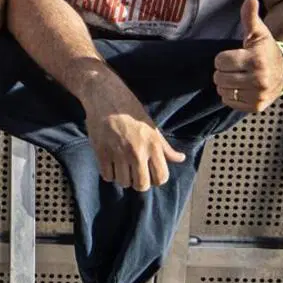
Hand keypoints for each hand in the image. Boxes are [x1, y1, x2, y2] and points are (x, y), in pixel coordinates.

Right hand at [80, 70, 184, 190]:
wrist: (106, 96)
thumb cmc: (131, 110)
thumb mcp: (152, 128)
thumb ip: (165, 148)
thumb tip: (180, 159)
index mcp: (153, 145)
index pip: (160, 178)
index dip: (156, 179)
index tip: (149, 173)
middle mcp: (137, 152)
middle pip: (141, 185)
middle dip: (138, 183)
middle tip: (134, 173)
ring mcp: (119, 153)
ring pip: (123, 182)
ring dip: (122, 178)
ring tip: (121, 166)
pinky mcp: (102, 152)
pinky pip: (107, 176)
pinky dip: (108, 173)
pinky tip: (110, 163)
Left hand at [212, 0, 282, 112]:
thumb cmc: (267, 50)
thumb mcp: (259, 32)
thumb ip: (250, 17)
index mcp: (256, 60)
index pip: (220, 61)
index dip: (224, 57)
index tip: (235, 56)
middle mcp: (258, 79)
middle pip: (219, 77)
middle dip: (223, 71)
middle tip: (235, 67)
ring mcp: (258, 95)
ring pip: (222, 90)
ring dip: (226, 84)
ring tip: (238, 77)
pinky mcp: (256, 106)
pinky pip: (229, 102)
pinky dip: (231, 95)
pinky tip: (242, 87)